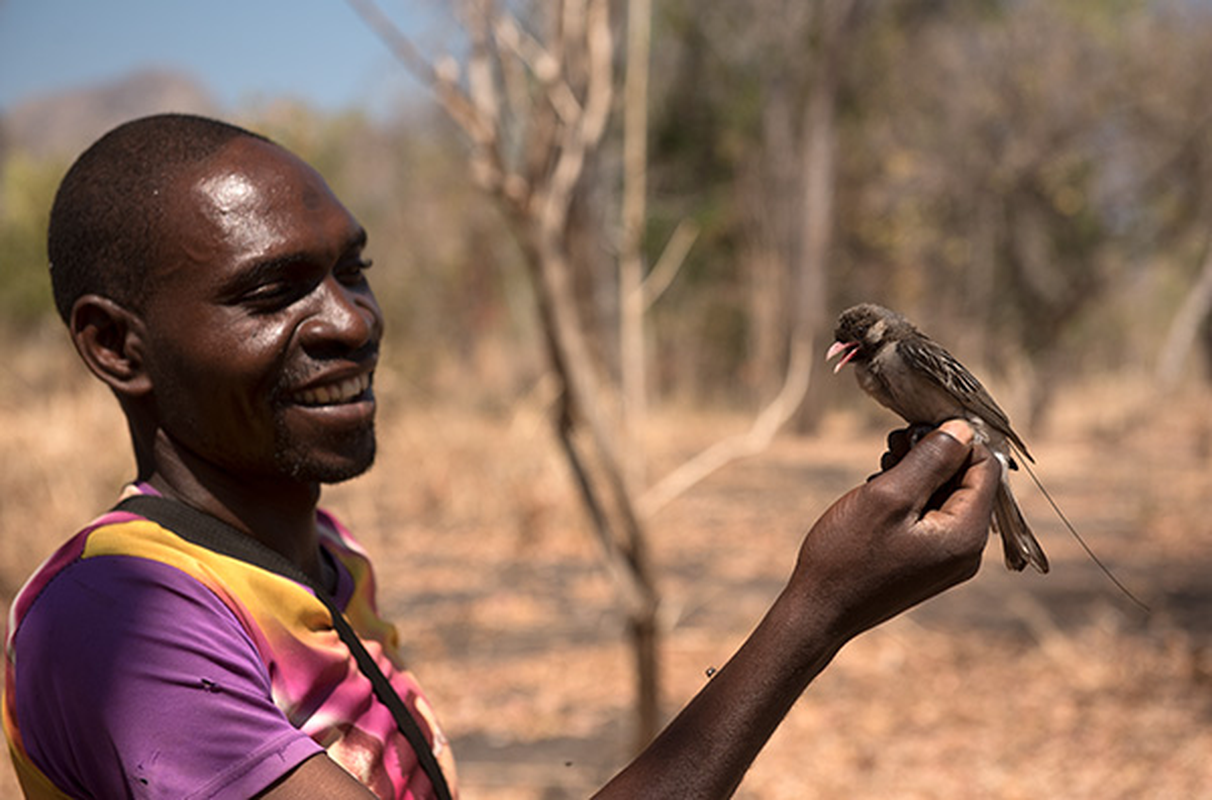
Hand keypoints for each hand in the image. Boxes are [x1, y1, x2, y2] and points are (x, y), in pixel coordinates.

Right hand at [788, 419, 998, 643]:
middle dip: (934, 454)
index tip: (917, 427)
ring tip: (884, 463)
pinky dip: (910, 495)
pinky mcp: (925, 561)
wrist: (819, 610)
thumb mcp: (889, 496)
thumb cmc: (848, 555)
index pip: (986, 468)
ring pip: (945, 496)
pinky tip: (881, 488)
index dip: (957, 439)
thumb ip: (931, 460)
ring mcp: (946, 558)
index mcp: (965, 534)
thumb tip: (963, 429)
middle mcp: (966, 549)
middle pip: (967, 481)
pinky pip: (930, 516)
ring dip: (918, 471)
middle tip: (894, 443)